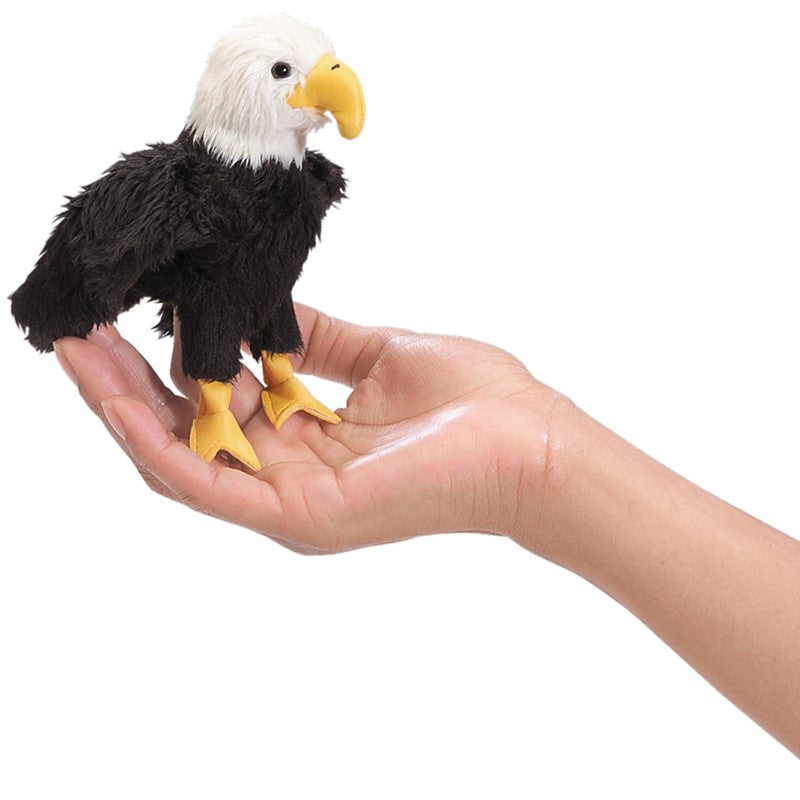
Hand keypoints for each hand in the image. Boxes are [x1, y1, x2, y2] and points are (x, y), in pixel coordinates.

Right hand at [54, 305, 567, 553]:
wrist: (531, 440)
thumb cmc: (472, 400)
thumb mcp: (378, 353)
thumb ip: (314, 340)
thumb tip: (263, 313)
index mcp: (308, 441)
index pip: (217, 409)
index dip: (168, 367)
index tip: (134, 317)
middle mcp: (290, 477)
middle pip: (186, 435)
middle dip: (125, 386)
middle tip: (76, 335)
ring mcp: (292, 504)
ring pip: (183, 460)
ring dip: (123, 409)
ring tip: (77, 354)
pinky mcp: (303, 517)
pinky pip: (211, 483)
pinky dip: (157, 444)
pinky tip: (117, 400)